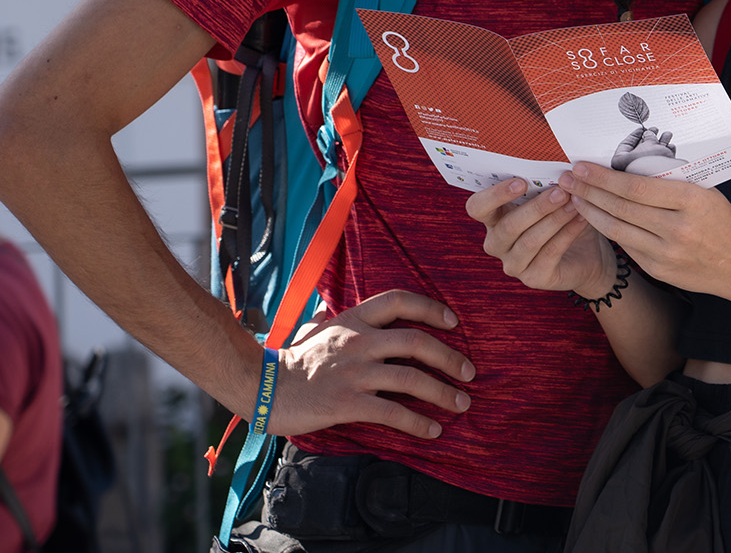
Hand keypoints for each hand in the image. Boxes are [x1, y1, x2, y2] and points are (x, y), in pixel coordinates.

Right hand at [265, 291, 472, 439]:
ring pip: (411, 378)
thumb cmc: (290, 361)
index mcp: (352, 320)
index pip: (398, 301)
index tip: (454, 322)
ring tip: (461, 404)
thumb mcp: (312, 330)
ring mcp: (354, 373)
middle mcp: (358, 342)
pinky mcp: (347, 403)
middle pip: (416, 341)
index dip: (431, 308)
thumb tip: (323, 312)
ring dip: (442, 392)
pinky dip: (417, 422)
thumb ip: (327, 320)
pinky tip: (432, 430)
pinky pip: (392, 412)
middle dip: (449, 357)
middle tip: (469, 371)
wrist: (261, 387)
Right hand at [465, 177, 614, 297]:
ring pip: (529, 241)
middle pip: (507, 226)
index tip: (520, 181)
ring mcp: (513, 264)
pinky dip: (567, 233)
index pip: (477, 207)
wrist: (588, 255)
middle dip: (536, 207)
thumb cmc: (564, 217)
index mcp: (494, 218)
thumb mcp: (552, 197)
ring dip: (553, 220)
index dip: (494, 195)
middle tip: (560, 191)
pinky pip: (549, 254)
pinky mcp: (534, 278)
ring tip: (574, 203)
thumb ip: (545, 183)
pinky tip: (581, 219)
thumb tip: (554, 161)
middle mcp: (497, 242)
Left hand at [558, 162, 730, 296]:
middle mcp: (678, 229)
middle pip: (621, 208)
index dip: (604, 177)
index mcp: (692, 201)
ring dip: (590, 212)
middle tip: (567, 177)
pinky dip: (608, 230)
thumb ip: (669, 183)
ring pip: (617, 229)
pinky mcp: (659, 271)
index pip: (637, 188)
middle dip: (588, 191)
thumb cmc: (723, 220)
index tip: (582, 166)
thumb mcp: (704, 192)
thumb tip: (625, 168)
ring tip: (573, 196)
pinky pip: (627, 246)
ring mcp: (667, 254)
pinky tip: (594, 217)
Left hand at [612, 125, 679, 175]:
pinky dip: (665, 154)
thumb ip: (648, 136)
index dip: (635, 135)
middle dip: (650, 138)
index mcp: (621, 162)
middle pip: (640, 149)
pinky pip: (659, 162)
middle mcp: (630, 169)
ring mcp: (643, 173)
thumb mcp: (649, 143)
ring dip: (660, 144)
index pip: (626, 144)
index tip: (641, 129)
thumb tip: (649, 134)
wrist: (667, 176)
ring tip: (666, 135)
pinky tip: (670, 147)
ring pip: (651, 155)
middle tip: (654, 131)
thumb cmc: (652, 163)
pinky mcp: (655, 177)